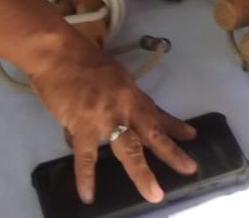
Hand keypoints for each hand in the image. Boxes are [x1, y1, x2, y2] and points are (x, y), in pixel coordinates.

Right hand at [28, 42, 197, 203]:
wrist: (57, 53)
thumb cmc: (79, 60)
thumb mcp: (107, 76)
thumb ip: (106, 104)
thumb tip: (96, 132)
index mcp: (130, 92)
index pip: (156, 112)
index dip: (174, 126)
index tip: (191, 137)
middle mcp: (124, 105)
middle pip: (152, 132)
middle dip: (171, 152)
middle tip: (189, 169)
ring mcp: (106, 117)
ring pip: (129, 149)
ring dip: (142, 173)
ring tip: (154, 193)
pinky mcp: (83, 125)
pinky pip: (86, 157)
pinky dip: (86, 178)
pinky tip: (88, 195)